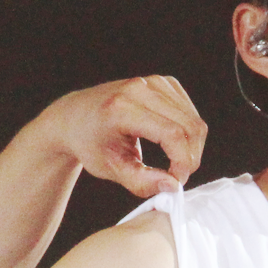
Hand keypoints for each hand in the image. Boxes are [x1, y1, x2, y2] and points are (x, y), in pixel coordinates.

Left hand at [37, 76, 206, 196]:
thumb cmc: (89, 143)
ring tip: (174, 163)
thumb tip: (173, 186)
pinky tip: (173, 144)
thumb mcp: (111, 169)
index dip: (182, 161)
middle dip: (190, 157)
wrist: (74, 117)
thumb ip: (142, 182)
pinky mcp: (162, 82)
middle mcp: (138, 89)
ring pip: (193, 118)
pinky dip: (188, 131)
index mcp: (121, 108)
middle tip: (177, 176)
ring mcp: (152, 82)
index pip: (171, 134)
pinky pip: (189, 110)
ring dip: (192, 146)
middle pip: (188, 125)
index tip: (177, 181)